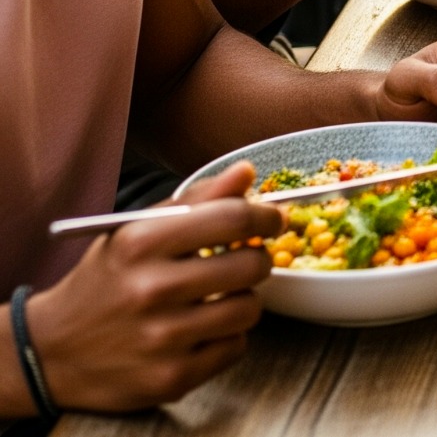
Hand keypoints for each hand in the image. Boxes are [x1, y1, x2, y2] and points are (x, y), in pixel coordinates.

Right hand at [24, 163, 282, 412]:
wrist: (49, 351)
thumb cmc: (105, 281)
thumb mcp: (136, 230)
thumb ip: (196, 199)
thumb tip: (246, 172)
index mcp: (140, 243)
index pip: (233, 218)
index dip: (265, 216)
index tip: (272, 219)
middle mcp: (150, 290)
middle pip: (250, 265)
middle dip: (257, 259)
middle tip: (245, 259)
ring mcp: (161, 338)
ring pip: (249, 309)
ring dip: (243, 300)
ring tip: (218, 297)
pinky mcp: (171, 378)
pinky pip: (235, 348)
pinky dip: (227, 337)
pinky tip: (201, 330)